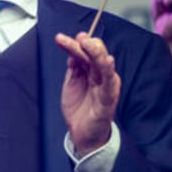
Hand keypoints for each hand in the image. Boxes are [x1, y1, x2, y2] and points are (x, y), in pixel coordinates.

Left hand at [55, 32, 120, 156]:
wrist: (81, 133)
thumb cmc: (79, 108)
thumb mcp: (72, 83)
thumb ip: (74, 67)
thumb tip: (71, 50)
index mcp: (92, 71)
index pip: (85, 53)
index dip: (75, 44)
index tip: (61, 39)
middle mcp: (101, 75)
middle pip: (96, 54)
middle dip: (86, 44)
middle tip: (77, 37)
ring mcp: (106, 85)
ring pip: (103, 64)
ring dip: (95, 52)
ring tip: (86, 43)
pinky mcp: (108, 98)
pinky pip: (110, 83)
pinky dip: (109, 71)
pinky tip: (108, 61)